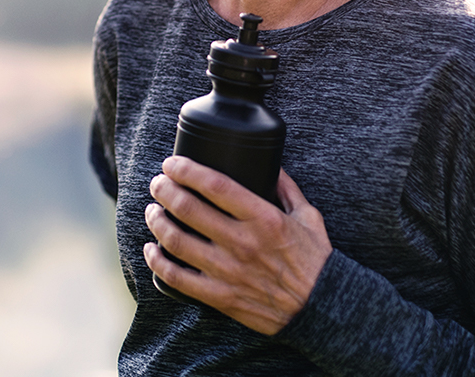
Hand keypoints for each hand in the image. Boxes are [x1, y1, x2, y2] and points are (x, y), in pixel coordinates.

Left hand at [144, 156, 331, 334]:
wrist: (322, 310)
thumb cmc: (315, 261)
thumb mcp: (308, 217)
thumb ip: (288, 188)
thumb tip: (271, 164)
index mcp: (263, 218)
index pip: (214, 184)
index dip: (186, 169)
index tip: (172, 164)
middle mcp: (242, 243)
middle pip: (188, 208)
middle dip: (164, 190)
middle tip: (157, 184)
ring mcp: (229, 271)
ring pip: (176, 241)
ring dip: (157, 221)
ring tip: (152, 211)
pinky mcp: (220, 296)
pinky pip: (177, 278)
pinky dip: (157, 262)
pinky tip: (152, 250)